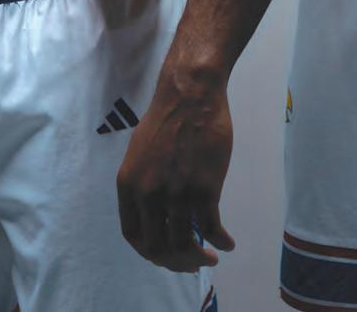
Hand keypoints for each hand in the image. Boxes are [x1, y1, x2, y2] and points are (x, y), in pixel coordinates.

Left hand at [117, 70, 234, 271]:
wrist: (190, 93)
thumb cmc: (167, 117)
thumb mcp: (140, 153)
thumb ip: (143, 184)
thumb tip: (154, 209)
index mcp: (129, 185)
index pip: (133, 235)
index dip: (150, 251)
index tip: (166, 253)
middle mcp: (148, 195)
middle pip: (157, 248)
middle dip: (174, 261)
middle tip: (191, 262)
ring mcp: (176, 194)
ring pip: (183, 244)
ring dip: (197, 258)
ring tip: (209, 257)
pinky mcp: (204, 188)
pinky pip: (211, 228)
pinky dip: (220, 241)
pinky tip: (227, 243)